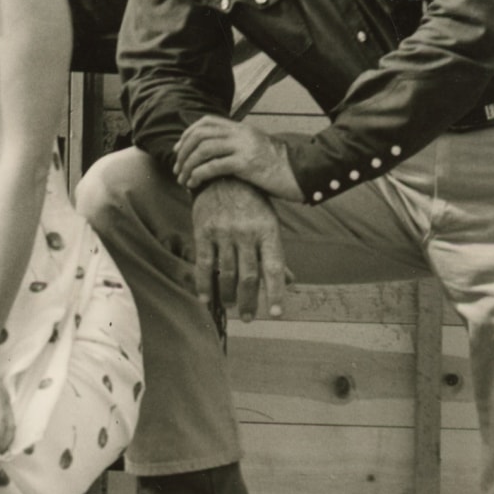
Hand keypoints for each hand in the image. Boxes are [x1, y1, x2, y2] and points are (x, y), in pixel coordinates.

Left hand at [172, 115, 300, 199]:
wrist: (301, 173)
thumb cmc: (278, 167)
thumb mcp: (256, 149)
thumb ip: (238, 146)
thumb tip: (215, 155)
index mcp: (241, 129)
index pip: (207, 122)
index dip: (187, 135)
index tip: (178, 150)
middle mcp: (240, 134)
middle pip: (200, 135)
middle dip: (183, 152)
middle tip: (177, 169)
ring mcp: (243, 147)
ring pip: (203, 150)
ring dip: (188, 166)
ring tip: (183, 180)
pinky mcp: (246, 164)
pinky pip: (213, 166)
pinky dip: (198, 175)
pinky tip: (193, 184)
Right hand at [189, 178, 288, 323]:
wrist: (223, 175)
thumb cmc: (252, 203)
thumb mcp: (269, 223)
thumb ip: (275, 253)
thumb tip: (291, 282)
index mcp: (267, 231)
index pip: (274, 268)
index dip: (276, 292)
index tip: (277, 314)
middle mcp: (246, 233)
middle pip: (249, 276)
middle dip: (249, 301)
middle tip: (249, 318)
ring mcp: (223, 232)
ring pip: (226, 273)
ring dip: (228, 296)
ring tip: (230, 307)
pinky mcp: (203, 232)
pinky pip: (203, 264)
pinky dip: (204, 284)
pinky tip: (206, 299)